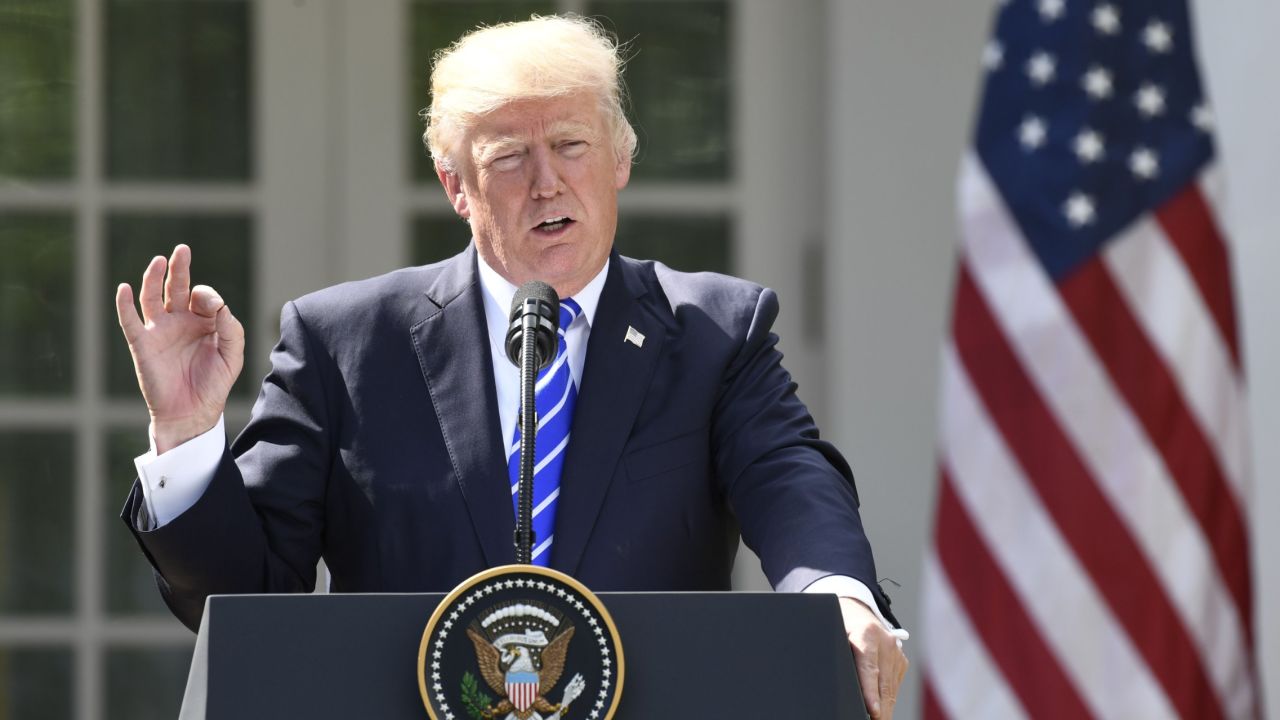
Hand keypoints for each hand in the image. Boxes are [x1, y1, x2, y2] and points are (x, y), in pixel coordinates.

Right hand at [115, 244, 244, 452]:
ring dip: (154, 278)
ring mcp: (160, 331)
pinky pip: (130, 320)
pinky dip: (124, 304)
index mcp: (204, 322)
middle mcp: (180, 321)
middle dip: (180, 268)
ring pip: (152, 297)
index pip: (203, 296)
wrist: (192, 412)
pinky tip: (123, 288)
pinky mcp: (142, 344)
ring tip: (159, 260)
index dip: (208, 297)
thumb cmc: (214, 384)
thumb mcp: (232, 356)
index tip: (215, 308)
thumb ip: (231, 329)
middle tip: (182, 250)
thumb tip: (219, 305)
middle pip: (177, 287)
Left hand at [839, 597, 908, 719]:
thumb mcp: (836, 635)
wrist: (859, 612)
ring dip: (886, 707)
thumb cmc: (842, 627)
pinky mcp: (902, 661)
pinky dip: (889, 699)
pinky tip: (883, 710)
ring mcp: (897, 652)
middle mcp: (886, 643)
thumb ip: (840, 655)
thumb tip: (836, 680)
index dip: (871, 692)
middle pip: (883, 684)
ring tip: (880, 719)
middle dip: (881, 708)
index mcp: (867, 634)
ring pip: (891, 688)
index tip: (873, 710)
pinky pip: (894, 685)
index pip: (869, 669)